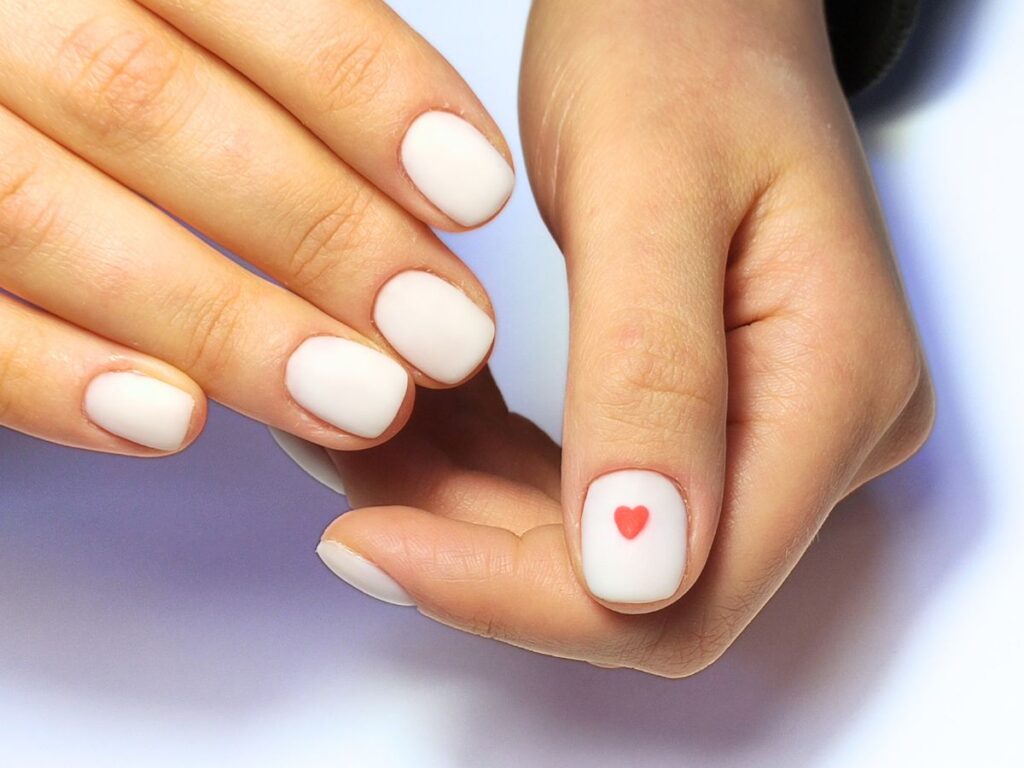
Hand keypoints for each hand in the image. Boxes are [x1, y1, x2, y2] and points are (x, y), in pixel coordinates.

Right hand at [0, 0, 511, 455]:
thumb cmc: (107, 55)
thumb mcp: (184, 18)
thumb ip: (278, 52)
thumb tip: (435, 168)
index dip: (367, 91)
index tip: (476, 191)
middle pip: (145, 103)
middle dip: (319, 229)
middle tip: (444, 332)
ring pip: (41, 213)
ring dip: (220, 323)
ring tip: (361, 399)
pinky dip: (56, 377)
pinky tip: (174, 422)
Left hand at [314, 0, 933, 674]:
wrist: (695, 4)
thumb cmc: (681, 45)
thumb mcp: (645, 192)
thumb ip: (651, 380)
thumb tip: (638, 576)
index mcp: (836, 386)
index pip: (684, 591)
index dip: (518, 595)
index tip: (372, 542)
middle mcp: (822, 433)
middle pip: (635, 588)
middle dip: (476, 547)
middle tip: (352, 468)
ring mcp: (769, 432)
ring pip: (594, 552)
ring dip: (467, 509)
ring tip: (367, 426)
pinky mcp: (710, 418)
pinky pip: (584, 492)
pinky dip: (487, 471)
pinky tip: (422, 416)